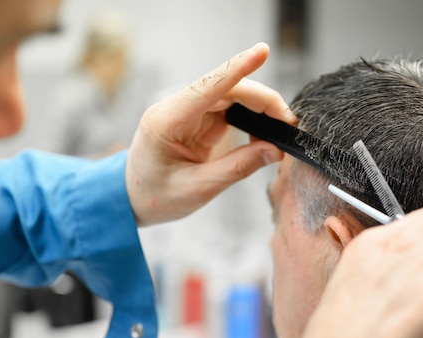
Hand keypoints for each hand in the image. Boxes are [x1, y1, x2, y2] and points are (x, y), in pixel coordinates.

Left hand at [126, 43, 287, 225]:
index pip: (207, 88)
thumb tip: (274, 151)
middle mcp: (177, 109)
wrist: (133, 200)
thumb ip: (236, 168)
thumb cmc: (156, 196)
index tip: (262, 52)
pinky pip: (232, 110)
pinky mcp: (200, 120)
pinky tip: (266, 134)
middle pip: (227, 89)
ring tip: (283, 129)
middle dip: (262, 100)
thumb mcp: (198, 189)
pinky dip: (253, 118)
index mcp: (166, 122)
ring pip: (233, 96)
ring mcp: (189, 112)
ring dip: (260, 108)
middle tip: (289, 123)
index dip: (237, 69)